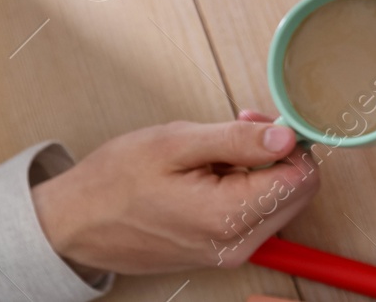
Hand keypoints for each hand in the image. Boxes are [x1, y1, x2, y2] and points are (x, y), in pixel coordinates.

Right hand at [30, 112, 316, 274]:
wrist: (74, 223)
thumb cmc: (116, 180)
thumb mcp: (177, 143)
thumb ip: (239, 140)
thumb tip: (288, 136)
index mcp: (228, 217)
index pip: (302, 178)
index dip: (289, 141)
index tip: (261, 122)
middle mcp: (236, 244)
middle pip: (297, 192)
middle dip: (280, 153)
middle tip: (243, 125)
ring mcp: (230, 253)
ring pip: (280, 203)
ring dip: (264, 168)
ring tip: (220, 146)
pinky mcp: (221, 252)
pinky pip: (257, 215)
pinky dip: (248, 187)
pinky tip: (215, 169)